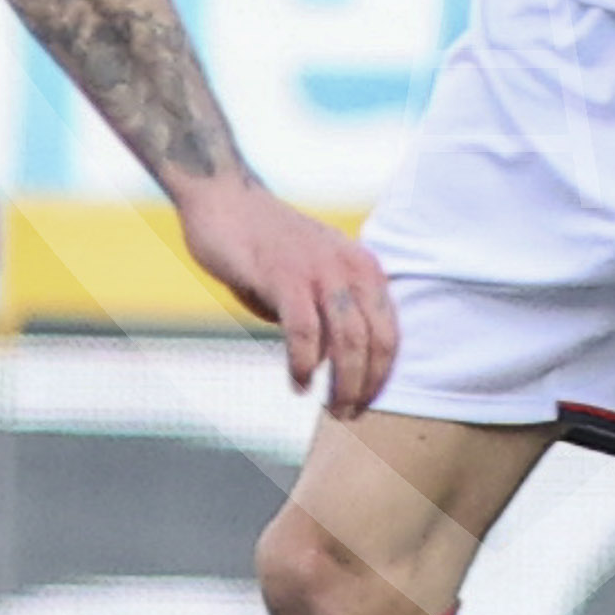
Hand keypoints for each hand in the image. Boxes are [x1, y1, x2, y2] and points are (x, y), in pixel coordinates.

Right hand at [176, 177, 399, 415]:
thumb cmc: (266, 246)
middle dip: (366, 386)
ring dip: (343, 383)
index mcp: (363, 267)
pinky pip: (304, 331)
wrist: (224, 199)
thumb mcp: (311, 279)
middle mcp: (350, 266)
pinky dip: (303, 364)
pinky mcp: (284, 274)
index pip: (389, 332)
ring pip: (348, 340)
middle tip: (350, 415)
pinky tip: (297, 383)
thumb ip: (327, 315)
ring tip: (331, 408)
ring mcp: (319, 269)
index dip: (383, 375)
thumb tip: (331, 364)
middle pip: (375, 341)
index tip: (369, 403)